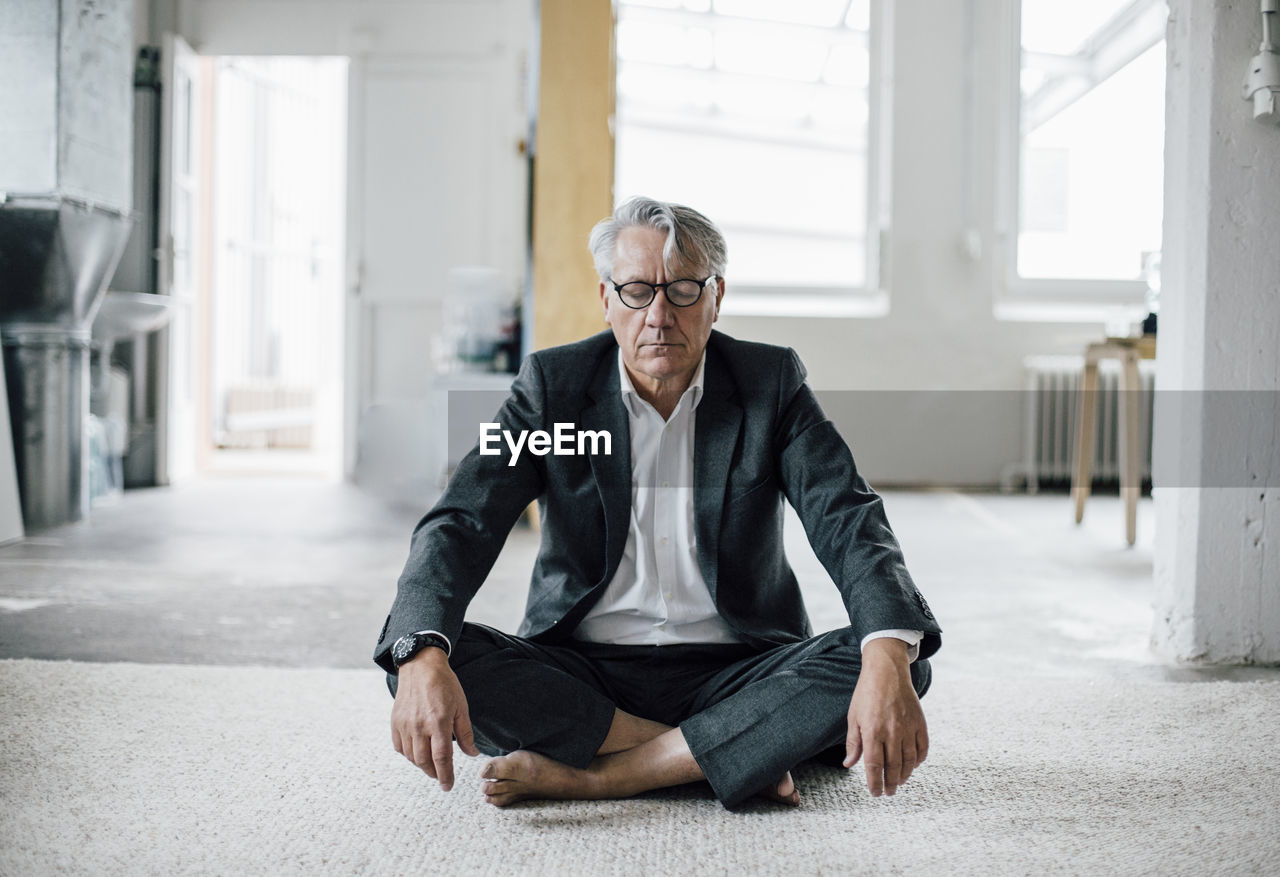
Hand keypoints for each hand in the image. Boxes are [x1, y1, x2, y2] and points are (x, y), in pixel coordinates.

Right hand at [390, 648, 479, 789]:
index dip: (445, 775)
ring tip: (431, 764)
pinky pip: (399, 747)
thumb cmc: (444, 684)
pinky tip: (417, 752)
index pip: (441, 758)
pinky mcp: (395, 722)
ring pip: (411, 756)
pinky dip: (408, 754)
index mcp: (438, 722)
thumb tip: (472, 754)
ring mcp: (404, 724)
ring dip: (421, 765)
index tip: (448, 786)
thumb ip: (465, 733)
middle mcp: (419, 726)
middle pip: (424, 761)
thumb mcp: (461, 706)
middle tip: (441, 776)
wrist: (420, 665)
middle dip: (434, 773)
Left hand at [844, 637, 928, 796]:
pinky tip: (913, 765)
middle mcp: (891, 731)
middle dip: (890, 783)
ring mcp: (908, 727)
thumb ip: (853, 743)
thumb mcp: (853, 717)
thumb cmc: (866, 694)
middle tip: (888, 792)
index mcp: (872, 731)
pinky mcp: (920, 722)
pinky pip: (923, 747)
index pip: (874, 765)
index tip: (875, 793)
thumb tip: (849, 764)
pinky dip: (919, 759)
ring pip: (909, 760)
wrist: (887, 671)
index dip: (874, 782)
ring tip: (899, 782)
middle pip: (893, 766)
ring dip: (905, 774)